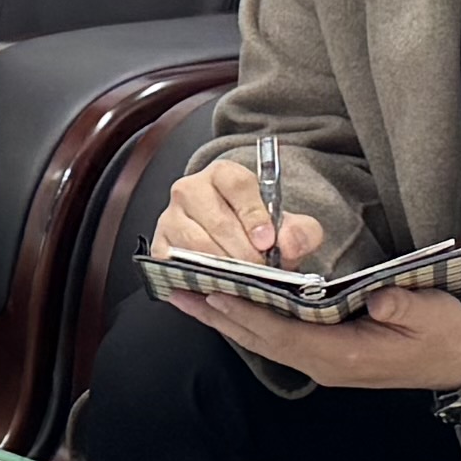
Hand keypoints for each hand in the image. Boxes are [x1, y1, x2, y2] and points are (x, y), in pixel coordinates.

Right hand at [152, 159, 321, 276]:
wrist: (233, 244)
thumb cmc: (258, 232)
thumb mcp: (287, 227)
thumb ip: (301, 232)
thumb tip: (288, 244)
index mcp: (223, 175)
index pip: (237, 186)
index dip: (254, 215)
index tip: (267, 242)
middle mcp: (189, 190)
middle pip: (217, 220)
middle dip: (244, 251)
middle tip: (261, 270)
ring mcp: (170, 217)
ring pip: (197, 244)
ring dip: (224, 267)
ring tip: (244, 280)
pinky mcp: (159, 245)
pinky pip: (177, 264)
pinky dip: (200, 278)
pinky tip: (219, 286)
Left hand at [186, 274, 460, 391]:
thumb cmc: (447, 337)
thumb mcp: (432, 317)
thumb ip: (401, 307)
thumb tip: (376, 298)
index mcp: (344, 357)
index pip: (284, 335)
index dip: (248, 315)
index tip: (215, 294)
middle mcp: (325, 365)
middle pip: (261, 340)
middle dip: (219, 317)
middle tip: (178, 293)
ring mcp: (324, 363)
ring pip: (264, 341)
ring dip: (226, 319)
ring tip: (188, 297)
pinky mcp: (327, 354)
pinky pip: (277, 338)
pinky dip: (249, 321)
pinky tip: (228, 306)